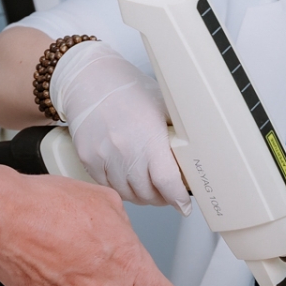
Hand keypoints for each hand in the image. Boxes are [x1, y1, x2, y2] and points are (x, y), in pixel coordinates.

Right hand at [49, 42, 189, 210]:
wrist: (89, 79)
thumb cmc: (128, 89)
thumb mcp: (162, 105)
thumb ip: (178, 131)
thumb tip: (198, 152)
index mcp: (149, 137)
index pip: (167, 182)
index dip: (177, 199)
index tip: (183, 205)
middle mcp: (125, 150)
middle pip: (147, 193)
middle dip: (161, 198)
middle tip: (167, 194)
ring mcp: (104, 156)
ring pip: (127, 194)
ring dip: (140, 196)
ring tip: (148, 189)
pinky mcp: (88, 159)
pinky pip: (107, 186)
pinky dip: (121, 188)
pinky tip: (128, 180)